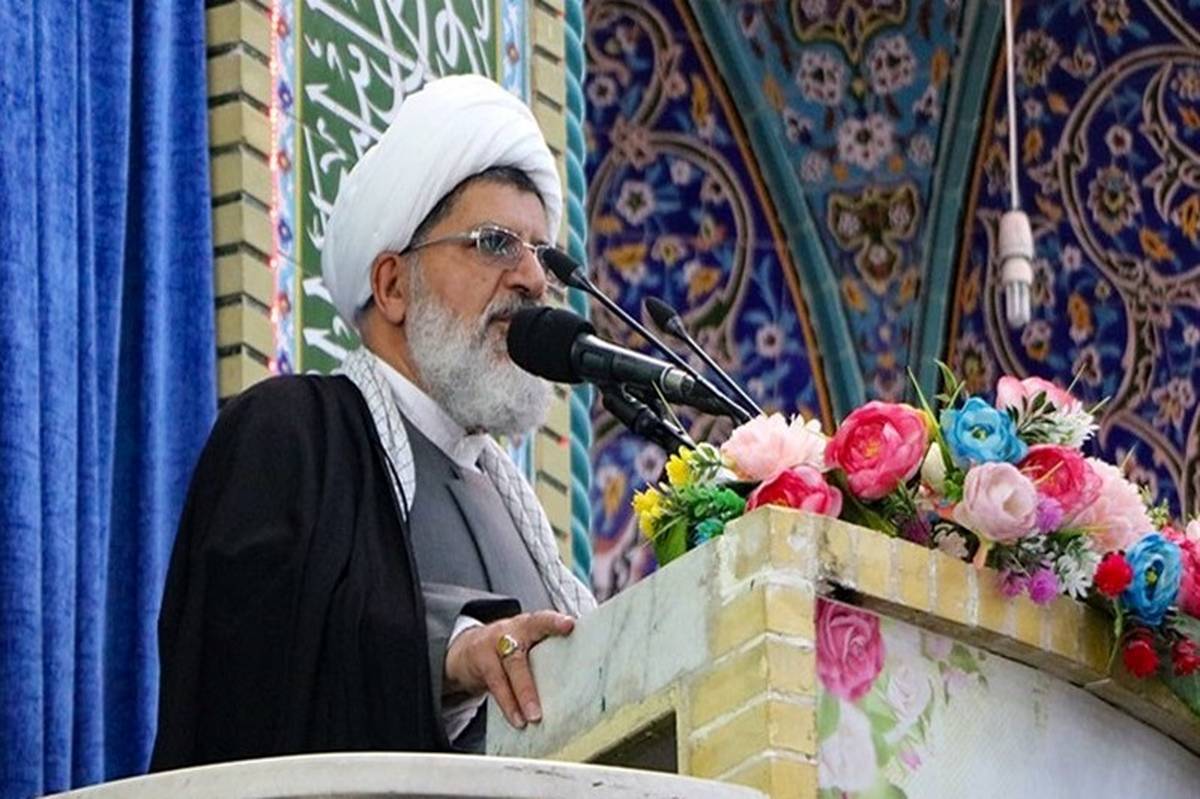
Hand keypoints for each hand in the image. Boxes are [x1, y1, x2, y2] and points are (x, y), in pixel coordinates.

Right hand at [444, 610, 573, 728]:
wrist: (465, 650)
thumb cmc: (507, 648)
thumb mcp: (524, 641)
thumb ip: (546, 650)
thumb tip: (579, 677)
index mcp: (527, 625)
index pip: (542, 620)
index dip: (555, 621)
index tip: (570, 625)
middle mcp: (510, 632)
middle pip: (522, 650)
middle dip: (538, 666)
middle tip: (554, 689)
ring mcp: (493, 646)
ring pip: (511, 668)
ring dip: (524, 694)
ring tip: (534, 717)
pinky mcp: (481, 664)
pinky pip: (496, 685)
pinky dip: (508, 704)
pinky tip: (517, 720)